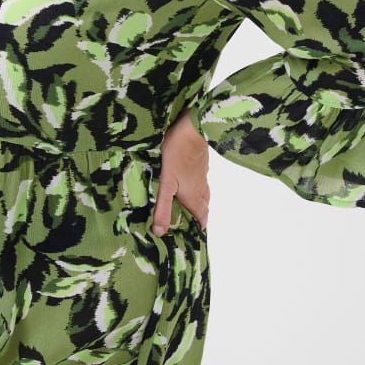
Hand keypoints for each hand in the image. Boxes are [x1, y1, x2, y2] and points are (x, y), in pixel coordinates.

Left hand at [152, 108, 208, 236]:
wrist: (192, 128)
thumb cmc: (178, 155)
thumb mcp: (166, 184)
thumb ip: (163, 208)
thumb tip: (160, 233)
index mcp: (194, 196)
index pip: (201, 217)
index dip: (199, 228)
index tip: (195, 236)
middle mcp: (200, 187)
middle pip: (204, 205)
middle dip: (200, 215)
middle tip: (191, 222)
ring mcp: (202, 173)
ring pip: (204, 191)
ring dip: (200, 200)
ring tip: (191, 204)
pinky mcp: (201, 160)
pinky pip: (201, 178)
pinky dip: (197, 184)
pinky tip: (189, 179)